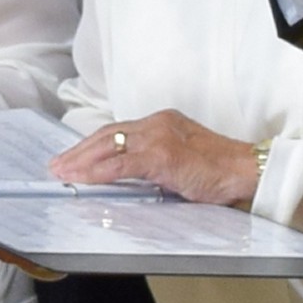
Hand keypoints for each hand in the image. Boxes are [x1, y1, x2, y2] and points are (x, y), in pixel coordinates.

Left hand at [52, 110, 259, 205]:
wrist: (245, 170)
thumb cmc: (219, 171)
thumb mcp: (181, 161)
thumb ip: (155, 163)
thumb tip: (127, 179)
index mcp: (162, 122)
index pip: (118, 131)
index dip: (92, 144)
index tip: (74, 157)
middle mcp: (157, 124)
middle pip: (107, 135)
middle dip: (79, 151)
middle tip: (57, 165)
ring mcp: (159, 137)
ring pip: (109, 146)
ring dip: (81, 162)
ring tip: (63, 174)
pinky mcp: (162, 156)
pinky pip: (121, 164)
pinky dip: (98, 173)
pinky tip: (83, 180)